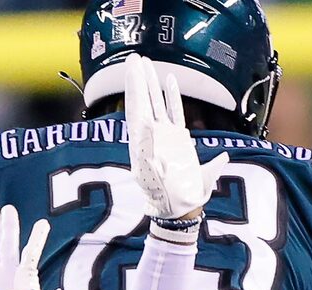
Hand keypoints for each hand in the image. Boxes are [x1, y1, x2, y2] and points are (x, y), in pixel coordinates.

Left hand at [122, 61, 208, 228]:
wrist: (180, 209)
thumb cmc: (169, 197)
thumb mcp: (157, 178)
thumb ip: (151, 156)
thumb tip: (144, 132)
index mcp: (144, 142)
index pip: (136, 108)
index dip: (133, 88)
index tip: (131, 69)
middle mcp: (152, 136)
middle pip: (143, 101)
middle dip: (139, 79)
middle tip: (135, 58)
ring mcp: (166, 136)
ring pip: (156, 103)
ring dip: (151, 84)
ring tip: (147, 63)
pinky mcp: (179, 139)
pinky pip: (174, 112)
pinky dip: (171, 96)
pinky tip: (169, 79)